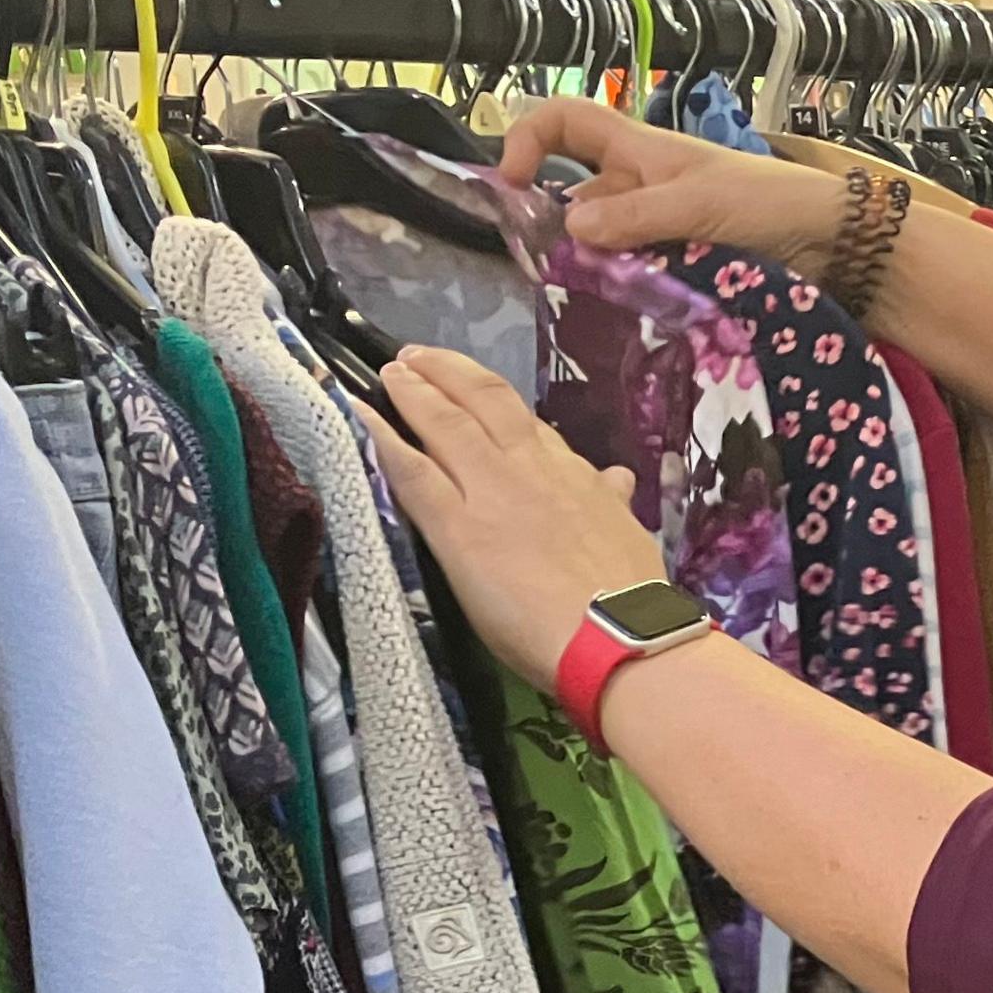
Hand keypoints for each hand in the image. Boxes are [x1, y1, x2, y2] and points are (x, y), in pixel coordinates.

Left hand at [369, 348, 668, 681]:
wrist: (615, 634)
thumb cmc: (629, 597)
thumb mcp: (629, 533)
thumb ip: (612, 503)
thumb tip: (618, 479)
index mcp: (573, 474)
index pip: (527, 426)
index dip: (493, 404)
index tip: (473, 391)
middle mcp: (529, 468)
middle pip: (484, 402)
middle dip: (449, 373)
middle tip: (418, 358)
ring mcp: (489, 492)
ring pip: (446, 424)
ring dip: (415, 392)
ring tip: (391, 373)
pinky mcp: (456, 527)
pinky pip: (413, 473)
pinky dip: (385, 439)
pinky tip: (362, 416)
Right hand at [495, 95, 845, 269]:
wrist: (832, 243)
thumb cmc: (768, 200)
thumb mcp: (696, 201)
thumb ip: (635, 216)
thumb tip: (569, 226)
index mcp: (637, 149)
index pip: (563, 121)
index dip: (527, 138)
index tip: (510, 181)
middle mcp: (638, 186)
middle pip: (574, 199)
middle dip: (558, 230)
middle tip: (551, 273)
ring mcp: (656, 228)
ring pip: (602, 246)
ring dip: (594, 269)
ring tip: (590, 301)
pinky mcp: (676, 267)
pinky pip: (632, 277)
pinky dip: (623, 293)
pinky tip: (621, 316)